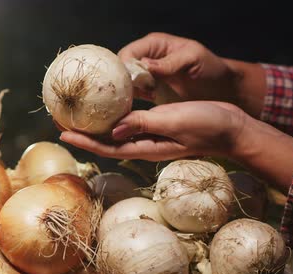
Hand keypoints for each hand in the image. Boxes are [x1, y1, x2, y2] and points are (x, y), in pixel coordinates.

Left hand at [59, 101, 247, 161]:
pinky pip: (129, 122)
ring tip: (76, 113)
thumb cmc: (206, 125)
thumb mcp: (173, 121)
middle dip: (82, 132)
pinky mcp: (157, 126)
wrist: (232, 127)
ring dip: (95, 125)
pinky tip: (106, 107)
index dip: (83, 141)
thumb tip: (113, 131)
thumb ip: (143, 124)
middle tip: (60, 119)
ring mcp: (150, 136)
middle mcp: (143, 144)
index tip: (62, 132)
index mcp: (146, 147)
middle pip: (106, 141)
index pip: (107, 147)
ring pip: (115, 132)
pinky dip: (114, 116)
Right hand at [118, 32, 265, 117]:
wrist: (222, 88)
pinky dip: (127, 103)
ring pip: (122, 84)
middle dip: (116, 84)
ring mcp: (146, 76)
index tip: (121, 85)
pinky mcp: (149, 91)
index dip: (121, 69)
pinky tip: (125, 114)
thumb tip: (145, 66)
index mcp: (153, 45)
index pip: (127, 54)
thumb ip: (169, 63)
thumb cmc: (211, 69)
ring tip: (116, 110)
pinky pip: (131, 95)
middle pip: (120, 70)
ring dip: (119, 96)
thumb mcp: (192, 60)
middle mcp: (146, 59)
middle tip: (115, 101)